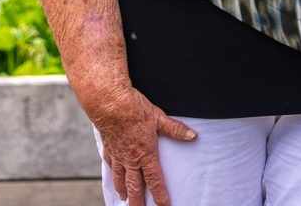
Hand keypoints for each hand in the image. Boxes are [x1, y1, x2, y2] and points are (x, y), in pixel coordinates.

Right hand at [89, 84, 197, 205]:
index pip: (154, 179)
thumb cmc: (135, 110)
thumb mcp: (159, 118)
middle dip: (137, 202)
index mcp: (145, 154)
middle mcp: (131, 159)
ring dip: (123, 190)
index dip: (160, 194)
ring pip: (120, 179)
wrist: (110, 104)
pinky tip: (113, 176)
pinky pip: (110, 164)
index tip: (164, 205)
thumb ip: (175, 129)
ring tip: (124, 199)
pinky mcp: (108, 148)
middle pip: (134, 186)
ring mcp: (118, 155)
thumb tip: (192, 136)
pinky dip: (112, 173)